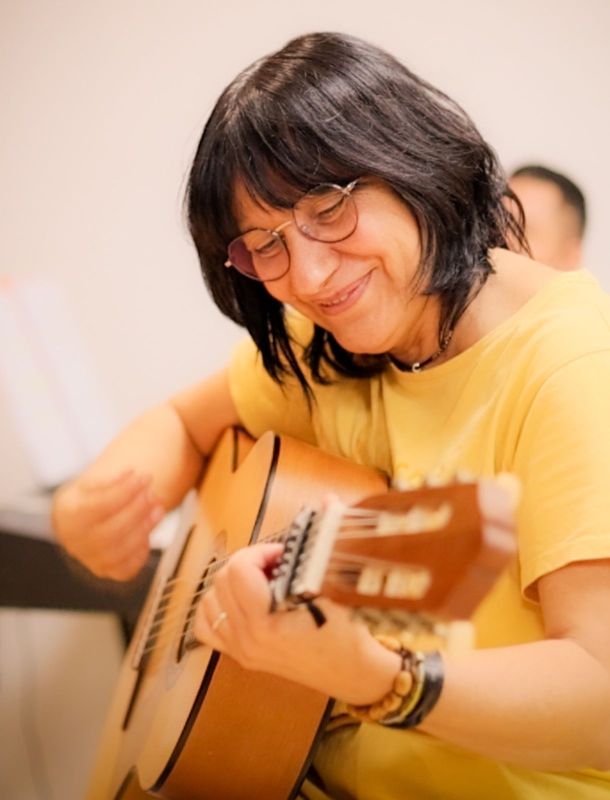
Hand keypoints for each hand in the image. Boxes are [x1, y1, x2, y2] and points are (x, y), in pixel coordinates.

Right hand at [52, 470, 164, 579]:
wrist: (74, 523)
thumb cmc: (87, 499)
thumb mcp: (89, 483)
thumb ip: (109, 479)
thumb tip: (130, 474)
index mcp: (69, 516)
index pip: (100, 505)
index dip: (126, 491)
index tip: (144, 477)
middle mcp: (76, 542)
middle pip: (113, 530)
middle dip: (138, 510)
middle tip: (152, 493)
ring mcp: (90, 560)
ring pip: (121, 550)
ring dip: (145, 528)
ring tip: (158, 508)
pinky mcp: (105, 571)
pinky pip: (127, 569)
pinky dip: (141, 552)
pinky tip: (148, 533)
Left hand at [193, 543, 399, 703]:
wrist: (353, 674)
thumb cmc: (348, 635)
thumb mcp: (336, 587)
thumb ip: (324, 542)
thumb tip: (327, 499)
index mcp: (266, 624)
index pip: (238, 570)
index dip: (261, 552)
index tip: (284, 555)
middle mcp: (246, 639)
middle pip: (221, 580)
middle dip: (248, 562)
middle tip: (278, 564)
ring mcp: (239, 650)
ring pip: (209, 599)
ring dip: (231, 582)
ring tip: (263, 581)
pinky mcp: (240, 655)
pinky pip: (206, 625)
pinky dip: (218, 606)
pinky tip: (243, 600)